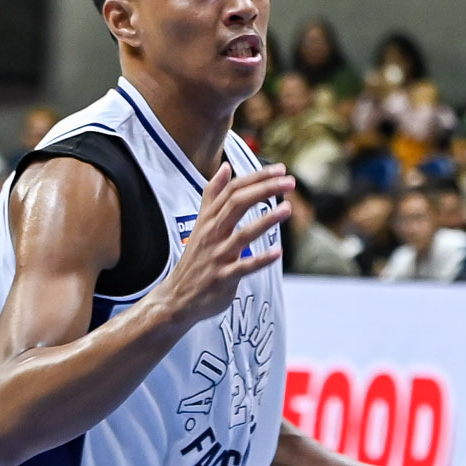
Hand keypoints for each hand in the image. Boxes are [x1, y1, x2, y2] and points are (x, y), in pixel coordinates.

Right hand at [149, 163, 290, 327]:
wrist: (176, 297)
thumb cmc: (195, 259)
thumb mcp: (201, 223)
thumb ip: (212, 196)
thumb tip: (224, 168)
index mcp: (209, 219)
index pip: (232, 190)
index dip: (256, 178)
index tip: (280, 169)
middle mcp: (212, 233)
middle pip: (237, 204)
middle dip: (264, 190)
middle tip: (288, 182)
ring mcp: (217, 256)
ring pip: (242, 234)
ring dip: (266, 221)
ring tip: (287, 209)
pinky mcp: (223, 277)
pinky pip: (243, 267)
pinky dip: (260, 260)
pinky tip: (278, 253)